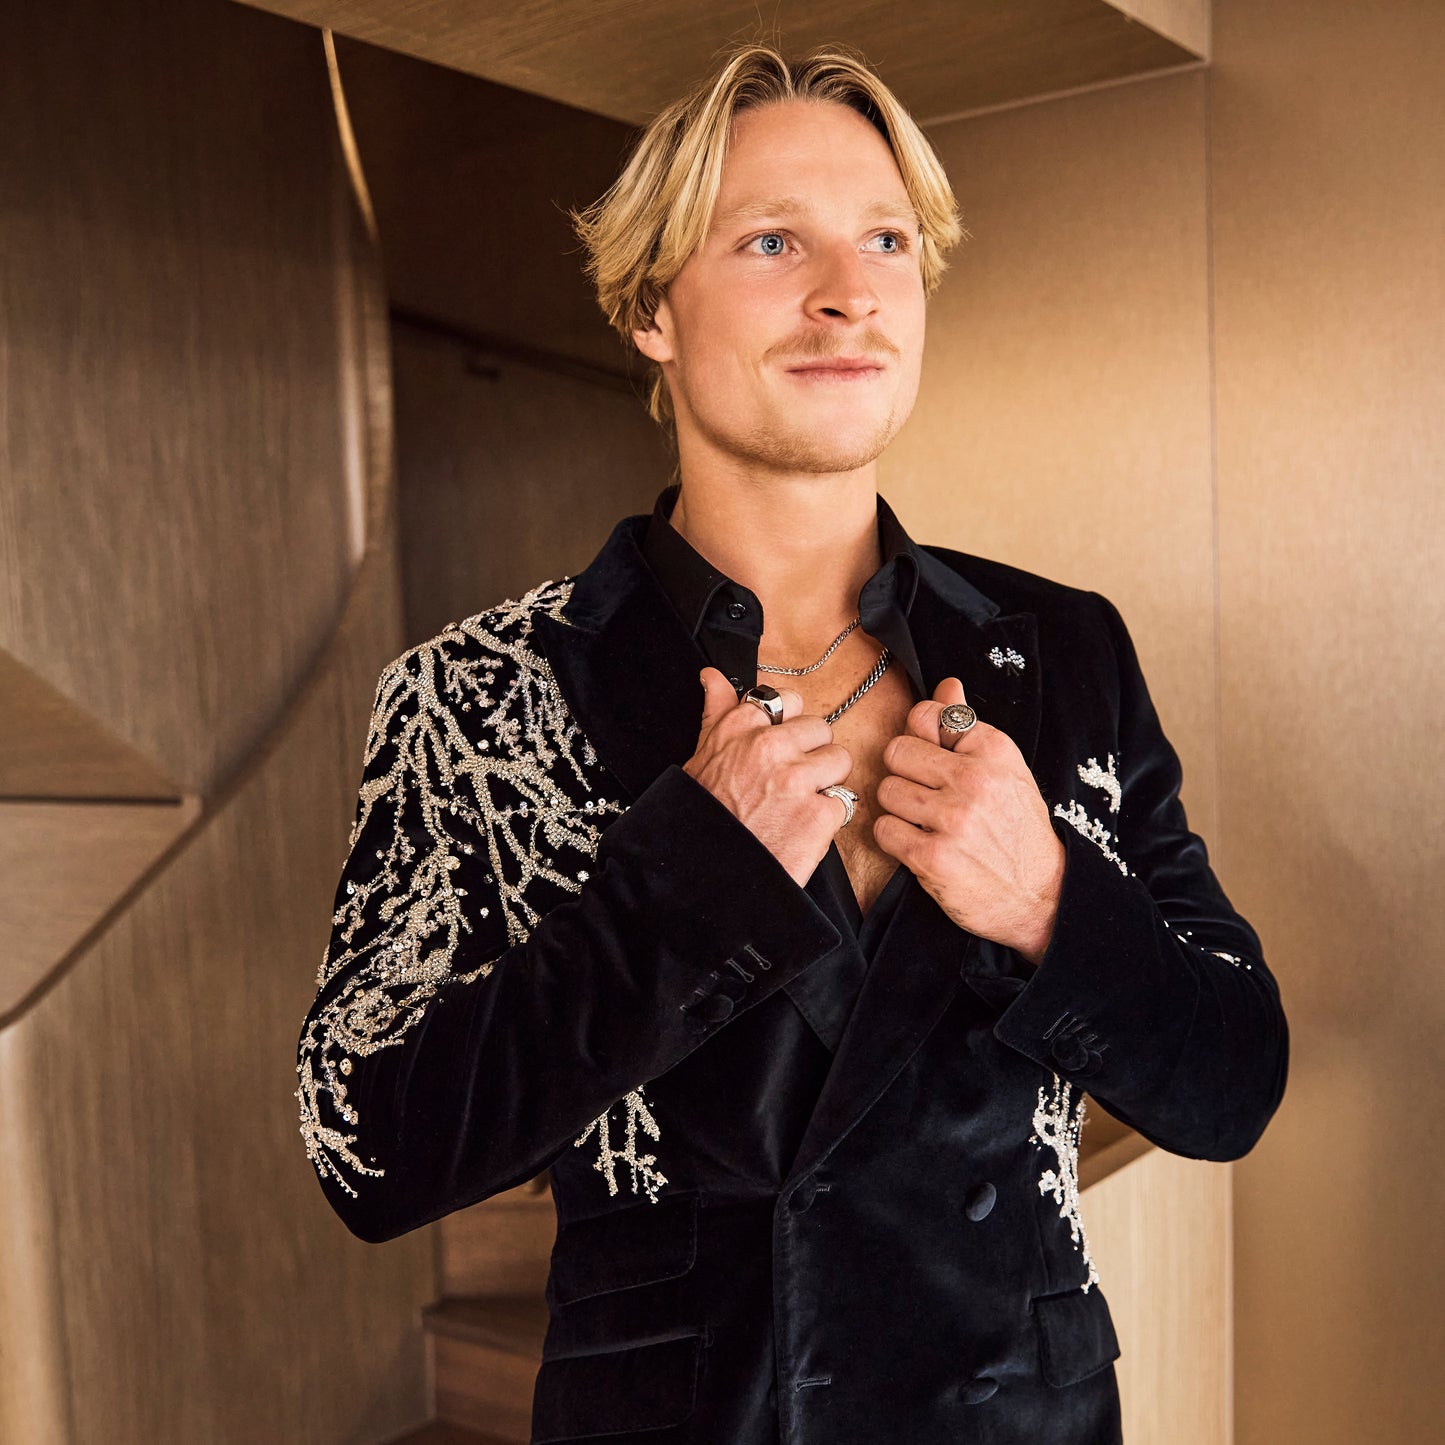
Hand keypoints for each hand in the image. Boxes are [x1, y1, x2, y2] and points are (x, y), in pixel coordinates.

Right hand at [683, 667, 853, 887]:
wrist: (705, 875)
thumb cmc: (702, 817)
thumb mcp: (701, 756)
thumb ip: (717, 712)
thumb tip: (713, 676)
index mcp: (740, 728)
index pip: (788, 700)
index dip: (790, 727)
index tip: (782, 746)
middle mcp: (770, 746)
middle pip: (820, 729)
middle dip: (811, 755)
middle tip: (789, 784)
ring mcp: (797, 779)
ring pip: (839, 761)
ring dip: (826, 783)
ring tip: (798, 806)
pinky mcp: (819, 814)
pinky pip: (843, 803)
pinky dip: (828, 820)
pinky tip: (801, 831)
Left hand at [873, 677, 1064, 965]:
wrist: (1041, 894)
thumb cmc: (1018, 829)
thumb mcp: (1004, 769)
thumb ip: (967, 726)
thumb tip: (947, 685)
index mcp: (993, 749)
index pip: (924, 717)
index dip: (919, 740)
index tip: (933, 762)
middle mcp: (974, 779)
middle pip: (896, 751)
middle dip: (903, 773)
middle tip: (924, 794)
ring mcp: (953, 819)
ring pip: (886, 791)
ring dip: (898, 808)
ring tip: (924, 821)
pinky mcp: (933, 856)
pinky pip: (884, 830)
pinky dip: (895, 839)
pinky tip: (919, 844)